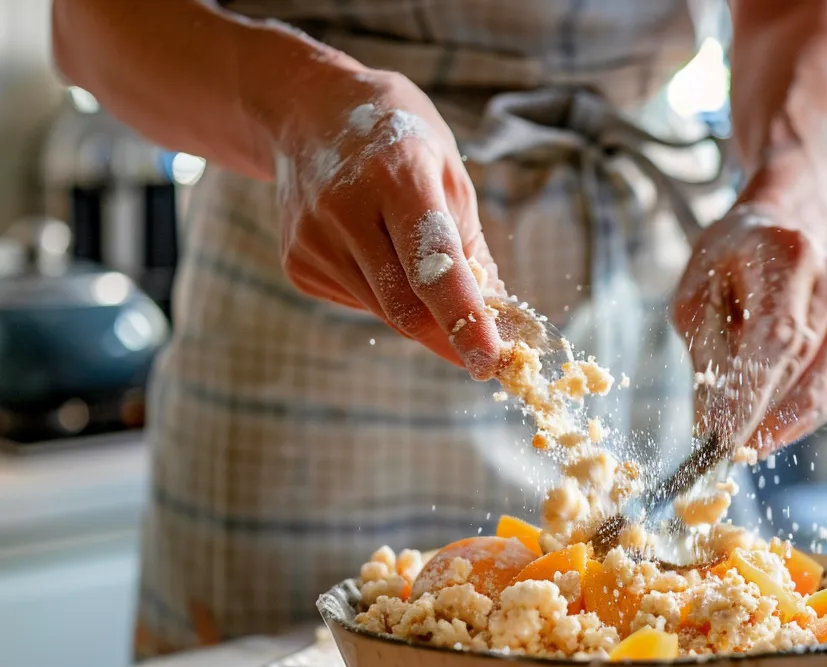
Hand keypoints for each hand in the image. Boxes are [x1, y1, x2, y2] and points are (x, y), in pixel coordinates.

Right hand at [273, 68, 502, 377]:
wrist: (306, 113)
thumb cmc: (398, 141)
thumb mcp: (449, 173)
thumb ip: (471, 250)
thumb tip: (497, 324)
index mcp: (397, 175)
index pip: (433, 265)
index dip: (464, 318)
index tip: (490, 361)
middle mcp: (345, 208)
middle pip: (405, 307)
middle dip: (450, 337)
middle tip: (485, 353)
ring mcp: (312, 239)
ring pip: (384, 313)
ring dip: (418, 312)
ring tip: (416, 263)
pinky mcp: (297, 264)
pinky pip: (358, 304)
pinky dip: (384, 296)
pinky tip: (375, 251)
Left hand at [671, 206, 826, 456]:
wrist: (772, 236)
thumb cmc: (724, 266)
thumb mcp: (695, 299)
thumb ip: (706, 356)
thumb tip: (711, 424)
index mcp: (787, 255)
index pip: (776, 339)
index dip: (753, 396)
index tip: (725, 441)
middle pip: (799, 367)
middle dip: (760, 417)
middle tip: (726, 451)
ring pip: (820, 386)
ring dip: (781, 424)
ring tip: (745, 439)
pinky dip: (802, 417)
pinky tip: (773, 427)